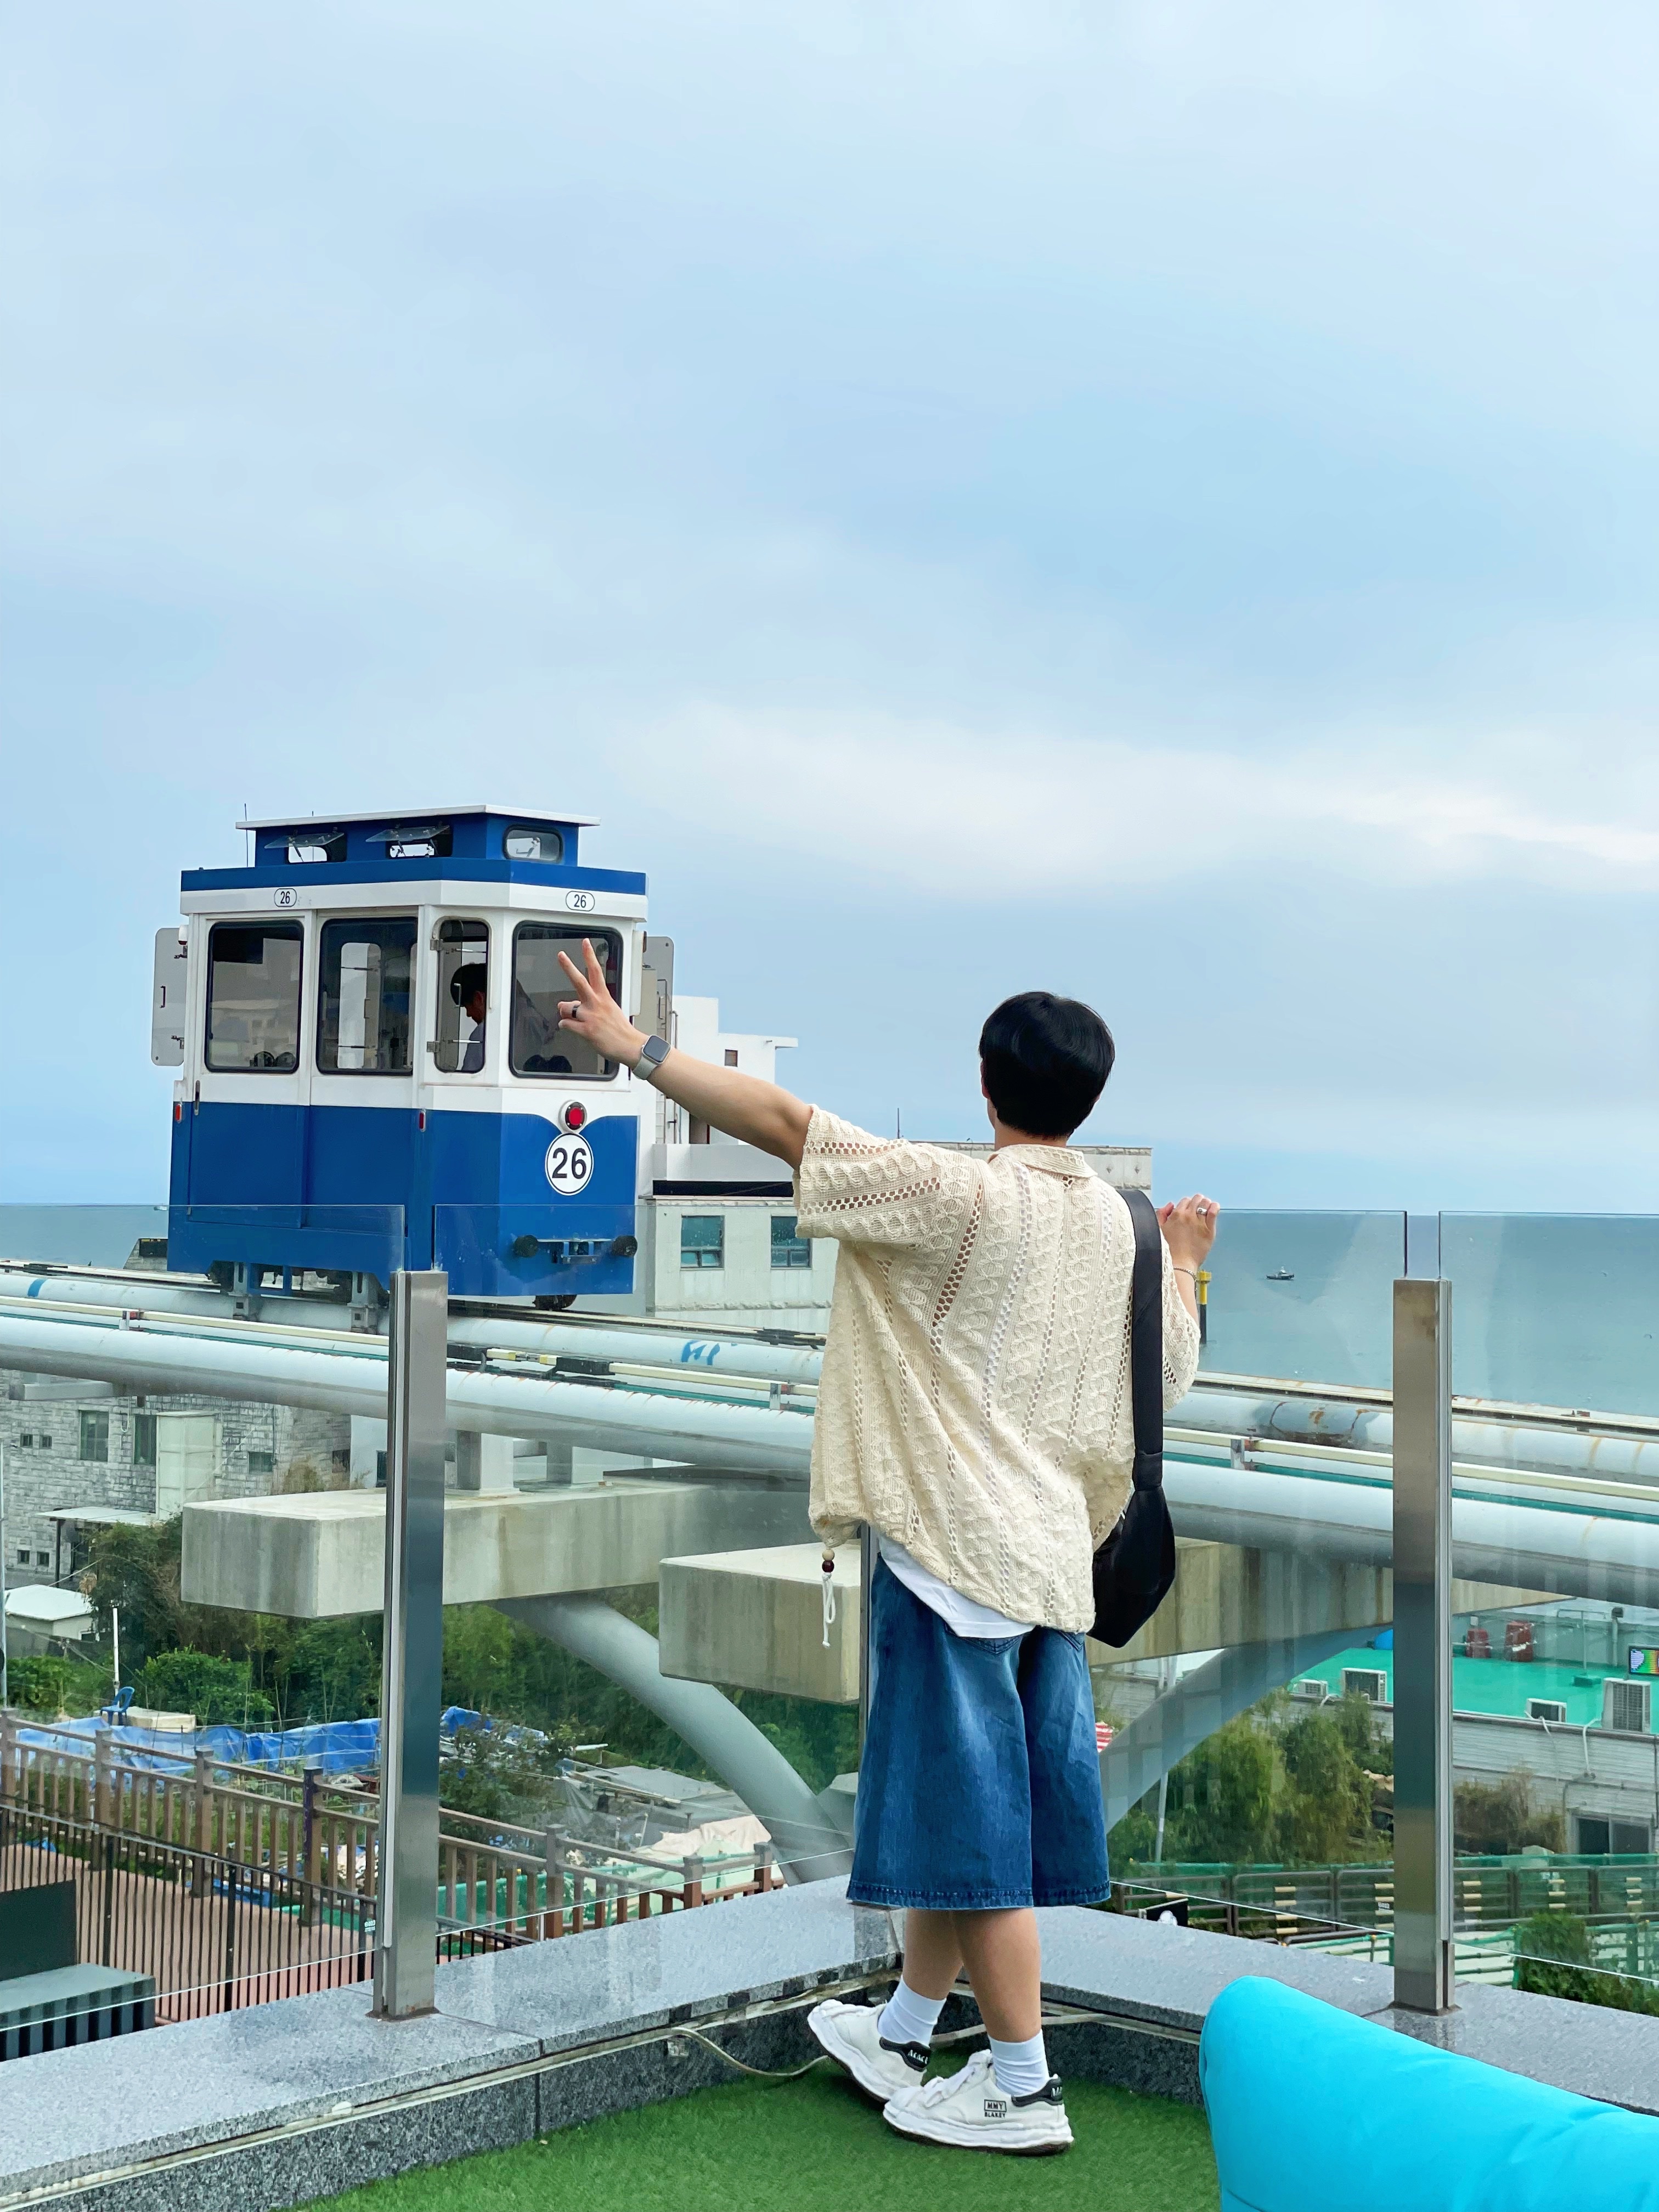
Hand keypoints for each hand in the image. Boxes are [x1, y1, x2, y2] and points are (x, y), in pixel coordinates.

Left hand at [556, 940, 644, 1064]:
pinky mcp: (586, 1030)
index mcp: (604, 997)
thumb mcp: (609, 1010)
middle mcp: (596, 1004)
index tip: (585, 944)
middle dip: (568, 966)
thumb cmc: (620, 1029)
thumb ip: (588, 1005)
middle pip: (579, 981)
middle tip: (561, 955)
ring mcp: (590, 1016)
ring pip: (565, 1007)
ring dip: (564, 1011)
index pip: (596, 971)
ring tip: (569, 1016)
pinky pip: (565, 1024)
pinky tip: (571, 1027)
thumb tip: (569, 1005)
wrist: (630, 1046)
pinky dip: (565, 1026)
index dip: (589, 956)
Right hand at [1158, 1193, 1218, 1270]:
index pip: (1185, 1201)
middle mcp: (1188, 1216)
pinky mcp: (1209, 1230)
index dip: (1187, 1205)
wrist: (1179, 1264)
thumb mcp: (1158, 1229)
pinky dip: (1214, 1207)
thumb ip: (1162, 1214)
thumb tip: (1170, 1205)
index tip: (1189, 1209)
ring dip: (1206, 1204)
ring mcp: (1199, 1223)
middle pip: (1196, 1200)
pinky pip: (1214, 1212)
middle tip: (1198, 1208)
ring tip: (1206, 1208)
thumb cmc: (1168, 1250)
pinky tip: (1214, 1208)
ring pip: (1205, 1203)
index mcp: (1175, 1215)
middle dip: (1197, 1202)